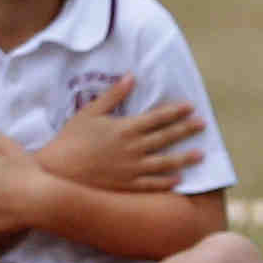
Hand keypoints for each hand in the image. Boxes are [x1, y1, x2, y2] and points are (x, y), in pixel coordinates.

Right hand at [0, 101, 198, 193]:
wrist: (58, 171)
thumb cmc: (71, 138)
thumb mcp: (89, 112)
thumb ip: (113, 95)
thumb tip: (131, 77)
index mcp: (125, 128)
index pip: (157, 117)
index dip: (175, 111)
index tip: (191, 106)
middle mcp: (133, 149)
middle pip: (166, 137)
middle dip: (186, 129)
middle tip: (203, 124)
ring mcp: (132, 169)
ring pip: (165, 162)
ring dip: (184, 157)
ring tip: (201, 154)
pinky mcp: (126, 186)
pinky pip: (152, 184)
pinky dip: (167, 182)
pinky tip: (179, 179)